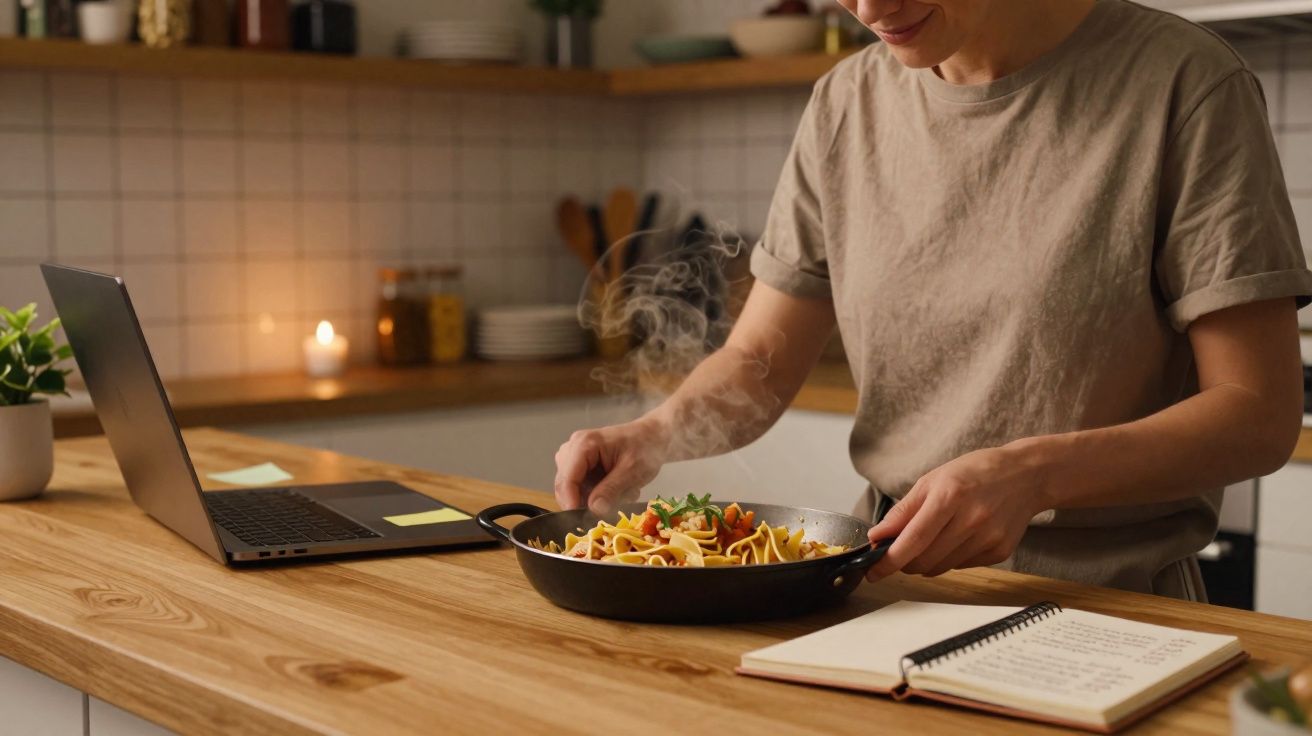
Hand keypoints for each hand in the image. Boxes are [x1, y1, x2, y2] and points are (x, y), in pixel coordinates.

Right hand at [554, 418, 669, 514]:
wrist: (653, 437)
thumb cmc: (645, 447)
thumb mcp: (632, 471)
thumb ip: (611, 490)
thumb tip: (593, 510)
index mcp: (583, 444)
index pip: (567, 478)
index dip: (571, 502)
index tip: (582, 520)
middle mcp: (573, 448)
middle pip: (565, 485)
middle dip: (587, 501)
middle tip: (613, 505)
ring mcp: (575, 457)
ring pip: (573, 490)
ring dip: (596, 498)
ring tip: (624, 492)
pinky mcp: (581, 466)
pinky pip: (582, 489)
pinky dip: (599, 495)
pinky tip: (620, 489)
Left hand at [865, 444, 1049, 580]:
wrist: (1026, 476)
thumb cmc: (975, 473)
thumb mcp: (933, 480)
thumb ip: (904, 511)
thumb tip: (878, 536)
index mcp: (950, 496)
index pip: (912, 540)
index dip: (888, 560)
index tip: (872, 570)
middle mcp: (971, 520)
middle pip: (924, 560)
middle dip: (903, 562)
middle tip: (898, 552)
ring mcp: (988, 539)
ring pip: (940, 568)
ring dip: (925, 561)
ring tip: (932, 538)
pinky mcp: (1000, 552)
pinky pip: (961, 567)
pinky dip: (949, 559)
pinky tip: (957, 537)